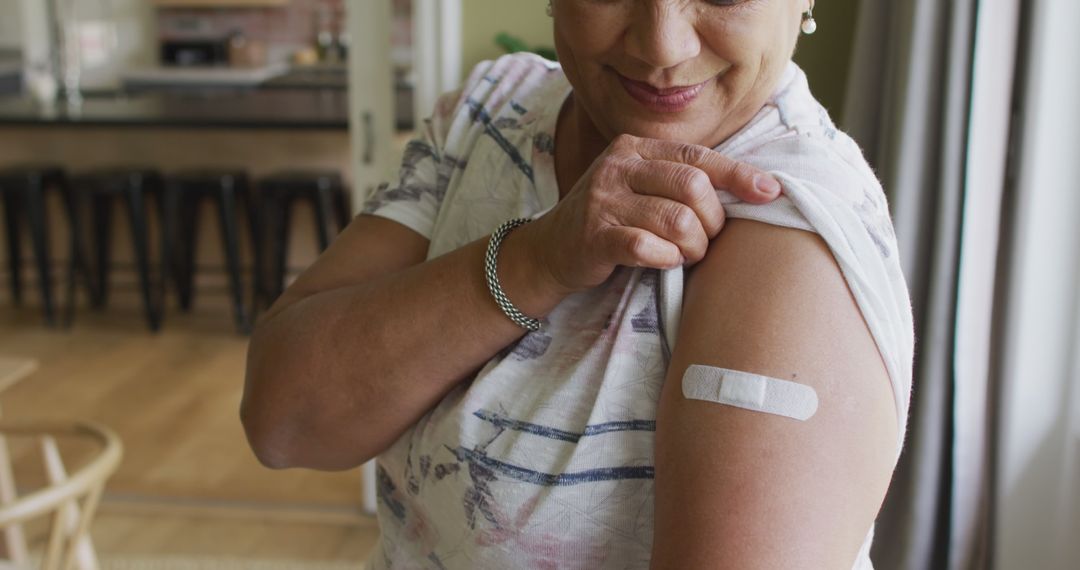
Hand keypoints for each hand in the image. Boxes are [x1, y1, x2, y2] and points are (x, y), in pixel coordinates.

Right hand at [522, 134, 781, 293]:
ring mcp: (603, 200)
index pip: (698, 156)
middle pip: (693, 186)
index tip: (771, 192)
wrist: (550, 251)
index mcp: (636, 148)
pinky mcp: (594, 236)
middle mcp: (618, 166)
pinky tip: (663, 262)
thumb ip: (682, 180)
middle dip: (712, 220)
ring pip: (677, 220)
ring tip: (686, 254)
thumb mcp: (641, 187)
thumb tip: (757, 186)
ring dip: (693, 245)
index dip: (738, 175)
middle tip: (705, 240)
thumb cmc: (611, 221)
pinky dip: (666, 259)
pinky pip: (646, 247)